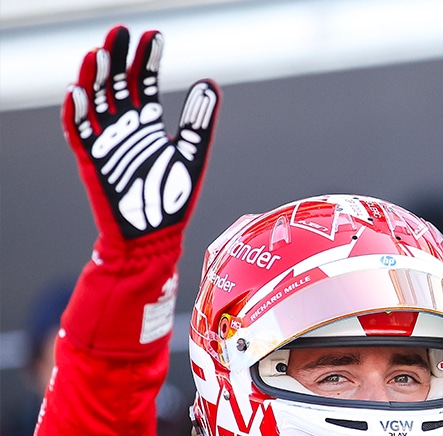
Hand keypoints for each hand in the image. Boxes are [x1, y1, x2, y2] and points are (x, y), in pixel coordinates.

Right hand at [62, 25, 219, 239]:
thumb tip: (209, 81)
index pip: (144, 83)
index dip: (147, 59)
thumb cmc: (172, 200)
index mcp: (148, 125)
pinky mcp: (92, 162)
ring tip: (99, 54)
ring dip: (94, 78)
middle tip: (118, 33)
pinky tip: (78, 91)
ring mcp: (106, 143)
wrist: (154, 237)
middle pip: (115, 84)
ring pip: (94, 102)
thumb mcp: (191, 155)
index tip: (154, 36)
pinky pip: (78, 133)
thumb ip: (198, 121)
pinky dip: (75, 113)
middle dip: (116, 58)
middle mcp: (125, 129)